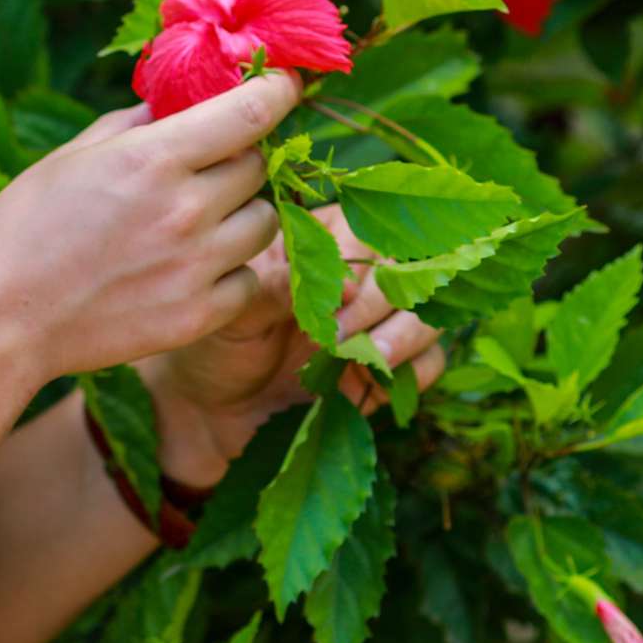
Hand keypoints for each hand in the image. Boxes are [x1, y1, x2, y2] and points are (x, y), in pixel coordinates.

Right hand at [0, 75, 302, 400]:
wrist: (0, 322)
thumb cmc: (22, 229)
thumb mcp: (70, 157)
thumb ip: (134, 123)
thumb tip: (179, 99)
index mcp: (152, 158)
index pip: (251, 111)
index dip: (277, 90)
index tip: (283, 83)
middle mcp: (186, 209)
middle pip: (259, 166)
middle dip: (240, 157)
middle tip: (208, 166)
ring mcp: (197, 267)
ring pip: (265, 223)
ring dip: (242, 213)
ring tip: (198, 221)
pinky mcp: (198, 316)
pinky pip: (249, 280)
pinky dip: (231, 270)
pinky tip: (190, 268)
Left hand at [133, 202, 448, 487]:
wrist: (212, 412)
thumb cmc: (215, 346)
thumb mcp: (232, 315)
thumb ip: (275, 291)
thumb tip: (337, 285)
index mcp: (317, 243)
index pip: (364, 231)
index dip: (359, 262)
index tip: (337, 297)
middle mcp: (356, 277)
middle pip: (407, 267)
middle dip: (380, 300)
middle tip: (340, 334)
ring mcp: (378, 322)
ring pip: (427, 310)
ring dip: (405, 332)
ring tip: (365, 357)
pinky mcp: (389, 367)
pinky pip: (430, 362)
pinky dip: (414, 370)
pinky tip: (371, 382)